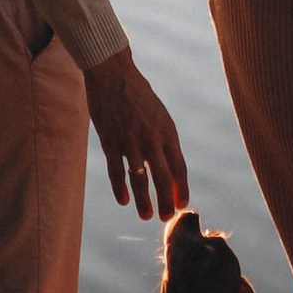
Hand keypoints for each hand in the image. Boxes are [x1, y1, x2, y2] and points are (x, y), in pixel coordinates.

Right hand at [83, 48, 188, 221]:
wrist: (113, 74)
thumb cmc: (138, 94)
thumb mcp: (158, 115)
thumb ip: (163, 140)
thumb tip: (168, 167)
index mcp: (167, 131)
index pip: (179, 167)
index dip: (181, 188)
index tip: (182, 205)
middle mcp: (152, 138)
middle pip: (163, 178)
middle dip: (166, 201)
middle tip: (165, 218)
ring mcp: (130, 141)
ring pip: (140, 179)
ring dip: (144, 201)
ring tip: (146, 216)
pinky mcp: (110, 141)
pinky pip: (117, 171)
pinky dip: (120, 188)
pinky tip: (123, 200)